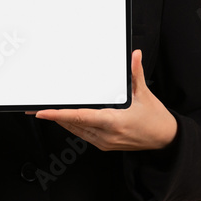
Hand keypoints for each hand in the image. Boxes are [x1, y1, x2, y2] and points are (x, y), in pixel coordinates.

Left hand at [31, 50, 177, 151]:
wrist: (165, 141)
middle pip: (73, 124)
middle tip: (35, 108)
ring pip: (75, 131)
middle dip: (54, 116)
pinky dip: (72, 126)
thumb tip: (134, 55)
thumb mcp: (145, 95)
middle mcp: (106, 135)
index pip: (80, 117)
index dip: (59, 115)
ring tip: (47, 112)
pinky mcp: (104, 145)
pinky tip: (66, 118)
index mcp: (114, 122)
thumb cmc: (155, 119)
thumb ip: (135, 74)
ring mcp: (104, 142)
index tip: (43, 112)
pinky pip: (82, 135)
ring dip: (61, 121)